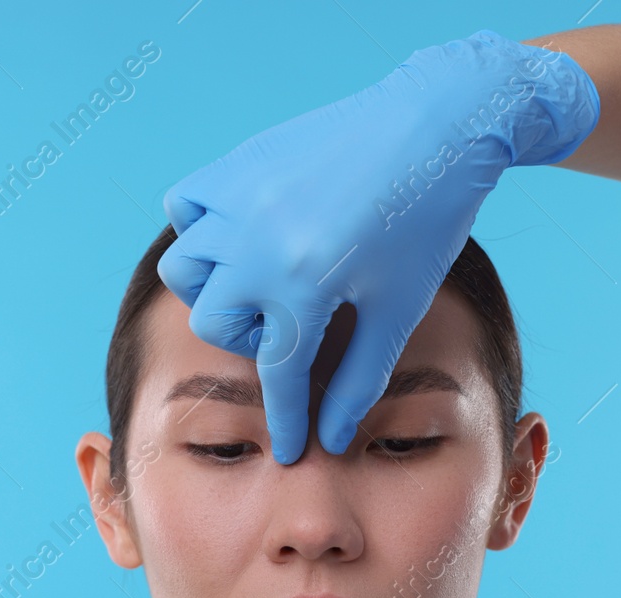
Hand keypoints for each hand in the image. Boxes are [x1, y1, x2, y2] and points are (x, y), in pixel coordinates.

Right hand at [158, 29, 599, 462]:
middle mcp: (258, 244)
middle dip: (248, 341)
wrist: (436, 125)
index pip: (278, 375)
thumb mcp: (398, 309)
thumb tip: (331, 435)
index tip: (291, 450)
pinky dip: (199, 227)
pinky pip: (185, 205)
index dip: (286, 419)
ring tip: (257, 282)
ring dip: (214, 288)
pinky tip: (238, 234)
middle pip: (214, 324)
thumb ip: (359, 378)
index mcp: (302, 285)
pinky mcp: (238, 164)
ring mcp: (240, 199)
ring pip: (185, 268)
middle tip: (289, 328)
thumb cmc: (426, 221)